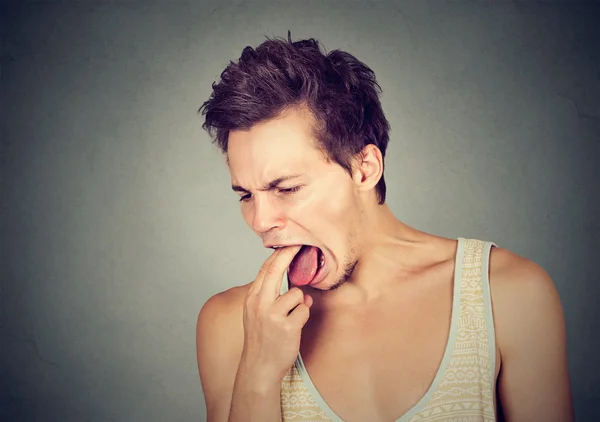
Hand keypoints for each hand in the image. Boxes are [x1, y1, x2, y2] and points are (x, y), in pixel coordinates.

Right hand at [239, 245, 313, 386]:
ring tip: (291, 318)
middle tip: (303, 244)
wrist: (259, 368)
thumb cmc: (261, 339)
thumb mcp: (257, 314)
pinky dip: (303, 316)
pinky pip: (304, 310)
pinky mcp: (287, 327)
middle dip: (290, 254)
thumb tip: (299, 288)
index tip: (290, 243)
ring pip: (297, 293)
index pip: (266, 269)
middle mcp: (260, 303)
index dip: (279, 254)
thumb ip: (272, 297)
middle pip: (277, 270)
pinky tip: (294, 327)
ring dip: (300, 303)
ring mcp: (273, 315)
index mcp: (252, 298)